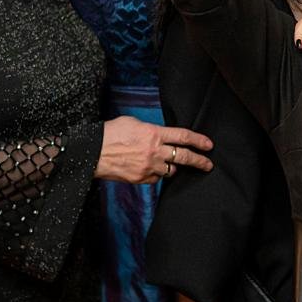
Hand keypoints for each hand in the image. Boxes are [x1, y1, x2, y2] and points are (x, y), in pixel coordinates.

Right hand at [96, 116, 213, 183]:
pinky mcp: (140, 179)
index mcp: (153, 134)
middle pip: (184, 157)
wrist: (92, 152)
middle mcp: (154, 151)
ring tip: (170, 164)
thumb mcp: (132, 122)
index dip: (199, 141)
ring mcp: (148, 167)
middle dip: (199, 161)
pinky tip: (149, 169)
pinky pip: (155, 179)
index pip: (183, 136)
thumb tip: (158, 134)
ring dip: (173, 167)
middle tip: (208, 165)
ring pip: (170, 170)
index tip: (209, 145)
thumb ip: (150, 129)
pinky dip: (156, 174)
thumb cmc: (110, 134)